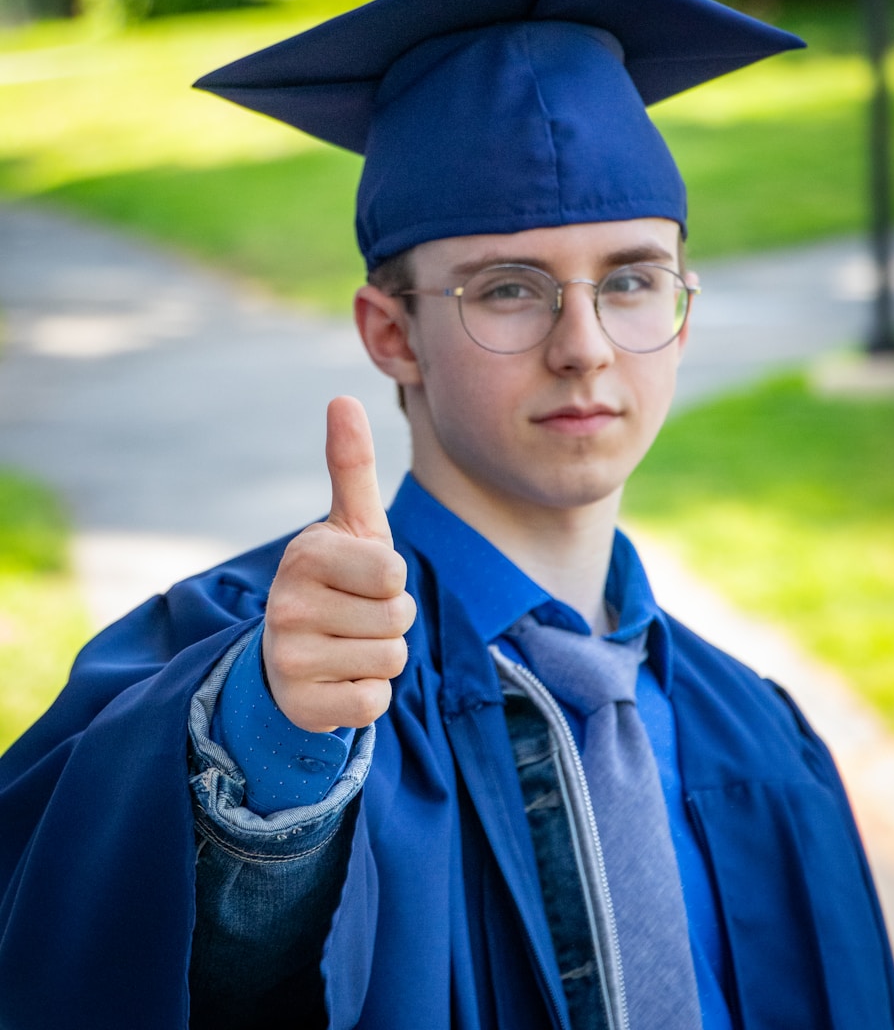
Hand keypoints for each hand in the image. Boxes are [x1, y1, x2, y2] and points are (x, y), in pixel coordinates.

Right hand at [262, 396, 415, 732]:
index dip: (391, 579)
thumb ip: (351, 464)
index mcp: (305, 554)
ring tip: (347, 645)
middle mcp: (286, 604)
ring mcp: (288, 658)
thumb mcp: (350, 525)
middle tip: (356, 616)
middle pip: (397, 618)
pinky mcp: (299, 706)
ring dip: (381, 657)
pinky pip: (373, 703)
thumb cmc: (338, 580)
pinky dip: (368, 695)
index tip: (363, 579)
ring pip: (390, 660)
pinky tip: (339, 680)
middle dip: (390, 620)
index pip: (393, 571)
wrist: (291, 656)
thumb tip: (343, 397)